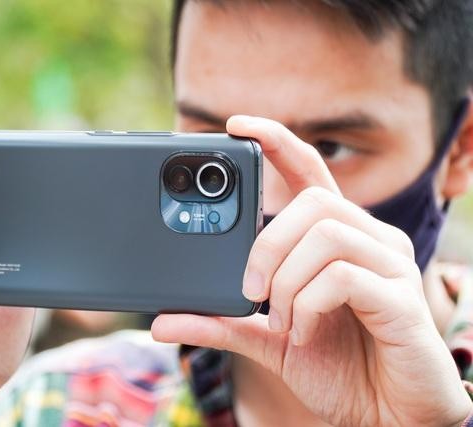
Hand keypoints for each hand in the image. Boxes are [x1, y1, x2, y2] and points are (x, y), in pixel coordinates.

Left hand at [152, 117, 471, 425]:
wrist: (385, 414)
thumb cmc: (336, 365)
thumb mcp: (265, 340)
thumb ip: (220, 323)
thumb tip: (160, 322)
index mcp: (334, 239)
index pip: (310, 171)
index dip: (277, 141)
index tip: (236, 125)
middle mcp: (368, 239)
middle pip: (313, 201)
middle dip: (267, 243)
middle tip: (250, 289)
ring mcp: (391, 264)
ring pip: (326, 233)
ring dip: (286, 279)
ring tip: (279, 318)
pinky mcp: (403, 297)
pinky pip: (343, 275)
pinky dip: (308, 304)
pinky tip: (303, 332)